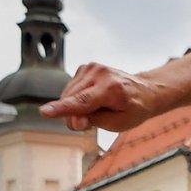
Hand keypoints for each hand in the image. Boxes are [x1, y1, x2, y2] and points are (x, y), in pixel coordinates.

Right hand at [39, 63, 158, 132]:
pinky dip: (76, 99)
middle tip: (91, 123)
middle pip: (71, 100)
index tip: (45, 112)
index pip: (82, 102)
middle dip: (75, 116)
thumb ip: (95, 122)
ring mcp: (91, 67)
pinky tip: (91, 101)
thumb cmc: (135, 109)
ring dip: (75, 108)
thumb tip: (74, 121)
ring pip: (68, 95)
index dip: (62, 109)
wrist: (145, 91)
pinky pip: (71, 89)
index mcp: (111, 89)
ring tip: (96, 109)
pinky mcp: (85, 67)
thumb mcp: (119, 123)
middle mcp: (100, 74)